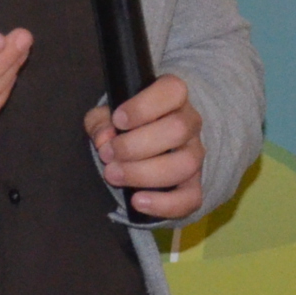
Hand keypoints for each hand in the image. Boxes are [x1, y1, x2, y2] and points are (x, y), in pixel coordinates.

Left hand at [86, 73, 204, 220]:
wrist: (145, 148)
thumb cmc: (126, 126)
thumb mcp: (107, 116)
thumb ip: (101, 122)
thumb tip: (104, 138)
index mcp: (172, 97)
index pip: (173, 90)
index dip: (144, 105)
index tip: (118, 120)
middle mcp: (189, 124)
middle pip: (177, 129)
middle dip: (136, 145)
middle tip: (108, 154)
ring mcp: (194, 155)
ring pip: (185, 164)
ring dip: (144, 173)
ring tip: (114, 175)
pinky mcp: (193, 185)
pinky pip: (191, 198)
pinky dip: (164, 204)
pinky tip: (137, 201)